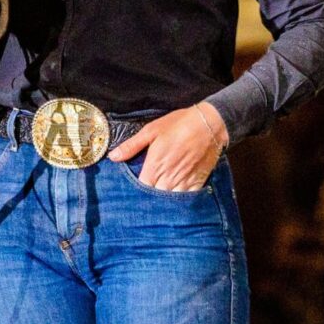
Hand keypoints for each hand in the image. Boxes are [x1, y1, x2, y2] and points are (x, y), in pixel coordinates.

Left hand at [109, 103, 228, 191]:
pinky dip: (182, 199)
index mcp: (155, 166)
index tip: (132, 190)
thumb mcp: (151, 131)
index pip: (141, 188)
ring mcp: (185, 180)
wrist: (210, 123)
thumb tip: (113, 157)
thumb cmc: (178, 125)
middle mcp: (169, 177)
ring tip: (160, 197)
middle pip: (155, 197)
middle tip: (146, 195)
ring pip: (171, 200)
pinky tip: (176, 196)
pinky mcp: (199, 180)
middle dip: (149, 197)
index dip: (136, 191)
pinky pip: (188, 197)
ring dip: (165, 200)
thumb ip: (131, 146)